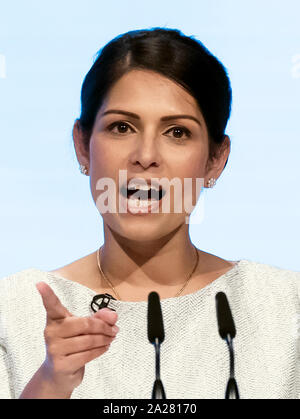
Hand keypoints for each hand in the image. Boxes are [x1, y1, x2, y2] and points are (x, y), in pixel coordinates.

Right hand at [35, 281, 118, 396]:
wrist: (58, 375)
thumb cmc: (71, 345)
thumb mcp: (82, 328)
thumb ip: (98, 318)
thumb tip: (113, 315)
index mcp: (55, 319)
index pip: (52, 305)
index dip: (46, 294)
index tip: (40, 283)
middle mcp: (51, 332)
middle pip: (85, 324)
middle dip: (103, 327)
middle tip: (115, 329)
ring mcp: (55, 349)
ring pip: (89, 341)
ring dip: (105, 339)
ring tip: (111, 338)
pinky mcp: (61, 364)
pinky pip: (88, 354)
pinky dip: (100, 350)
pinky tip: (105, 347)